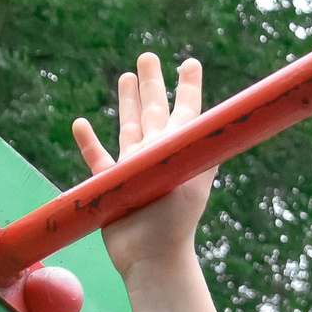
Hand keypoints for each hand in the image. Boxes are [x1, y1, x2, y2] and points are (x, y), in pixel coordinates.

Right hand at [71, 52, 215, 277]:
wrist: (151, 255)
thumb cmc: (176, 217)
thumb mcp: (194, 174)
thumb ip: (203, 143)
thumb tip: (231, 115)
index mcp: (180, 149)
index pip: (187, 109)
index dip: (189, 86)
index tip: (191, 63)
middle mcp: (157, 154)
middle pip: (154, 109)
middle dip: (153, 83)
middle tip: (148, 56)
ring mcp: (133, 169)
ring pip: (128, 127)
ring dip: (127, 102)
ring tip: (126, 77)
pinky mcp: (111, 186)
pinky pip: (97, 159)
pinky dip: (89, 142)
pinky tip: (80, 123)